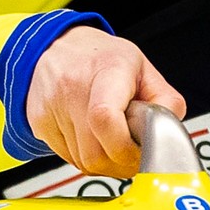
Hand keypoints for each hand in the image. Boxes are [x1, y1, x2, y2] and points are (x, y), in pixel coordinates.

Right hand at [26, 26, 185, 177]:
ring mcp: (51, 107)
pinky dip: (86, 159)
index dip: (126, 146)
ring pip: (83, 162)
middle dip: (122, 163)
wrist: (55, 47)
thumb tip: (169, 134)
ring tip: (115, 141)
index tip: (142, 148)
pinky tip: (94, 139)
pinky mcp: (39, 123)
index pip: (105, 117)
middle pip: (95, 153)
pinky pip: (68, 159)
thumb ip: (165, 101)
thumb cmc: (101, 58)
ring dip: (106, 163)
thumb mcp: (142, 68)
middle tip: (134, 152)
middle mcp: (72, 87)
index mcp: (106, 69)